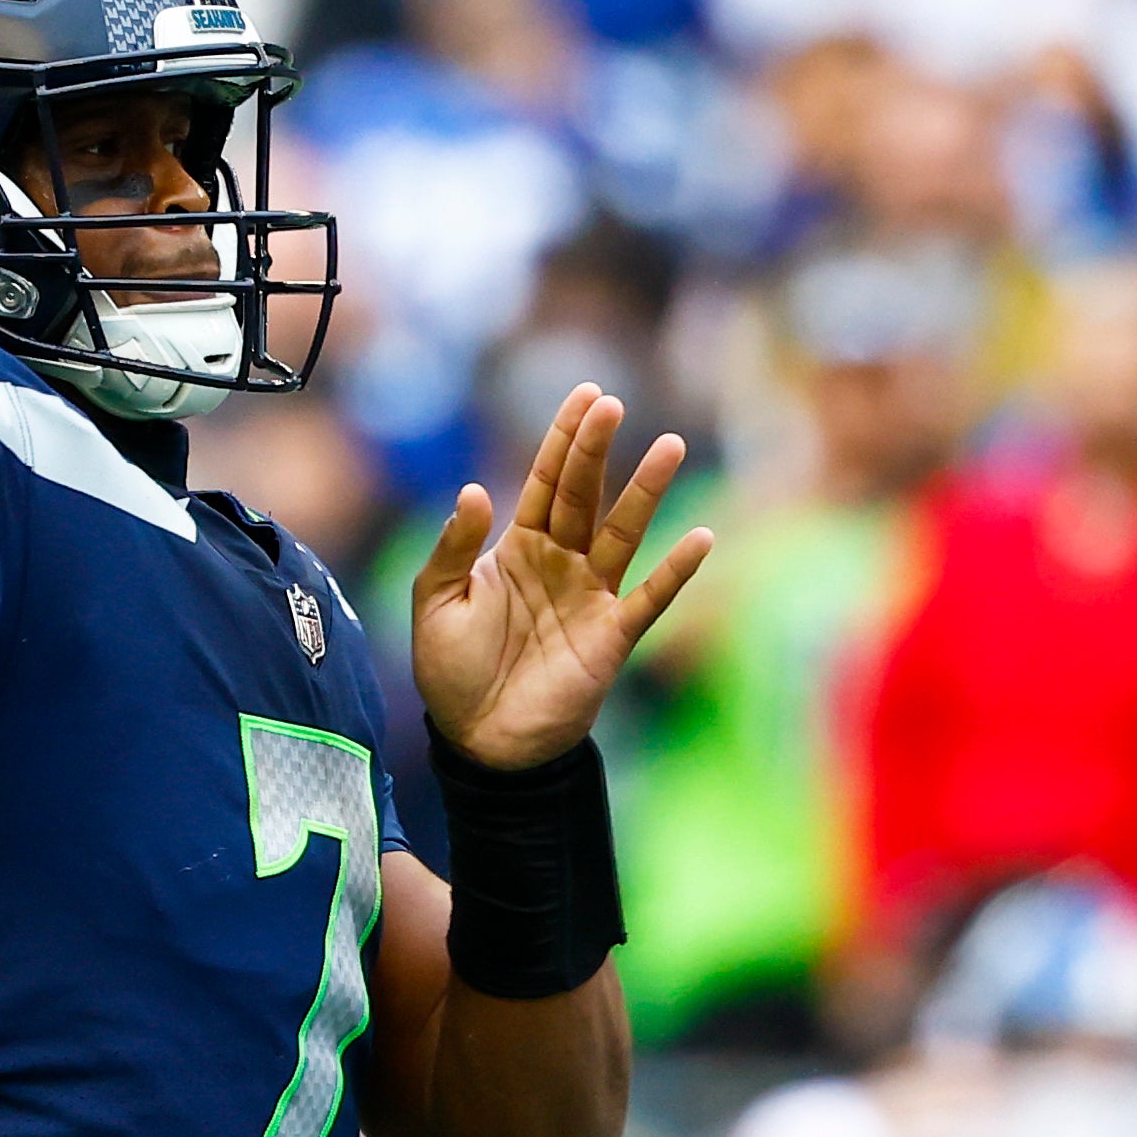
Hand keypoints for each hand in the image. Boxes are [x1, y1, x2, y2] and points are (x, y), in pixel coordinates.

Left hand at [409, 384, 712, 771]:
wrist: (478, 741)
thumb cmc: (453, 672)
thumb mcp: (435, 601)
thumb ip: (455, 546)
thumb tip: (475, 489)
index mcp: (517, 548)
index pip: (545, 481)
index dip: (564, 439)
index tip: (586, 395)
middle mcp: (560, 562)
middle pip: (584, 494)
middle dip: (596, 449)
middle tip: (612, 404)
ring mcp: (590, 596)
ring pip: (623, 533)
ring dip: (646, 492)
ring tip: (669, 446)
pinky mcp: (611, 636)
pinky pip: (649, 597)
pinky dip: (675, 570)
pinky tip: (701, 536)